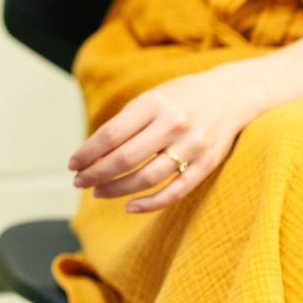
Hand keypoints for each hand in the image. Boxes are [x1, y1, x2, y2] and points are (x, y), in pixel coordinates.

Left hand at [68, 66, 262, 212]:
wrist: (230, 96)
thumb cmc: (181, 97)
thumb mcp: (152, 98)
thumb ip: (126, 122)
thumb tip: (91, 153)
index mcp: (154, 103)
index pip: (111, 133)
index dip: (87, 153)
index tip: (72, 164)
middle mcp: (173, 123)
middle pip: (125, 158)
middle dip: (96, 174)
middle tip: (80, 182)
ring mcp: (192, 145)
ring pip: (146, 178)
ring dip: (117, 189)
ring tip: (98, 192)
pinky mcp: (206, 165)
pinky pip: (174, 192)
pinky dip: (149, 203)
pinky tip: (129, 206)